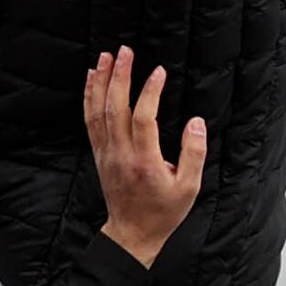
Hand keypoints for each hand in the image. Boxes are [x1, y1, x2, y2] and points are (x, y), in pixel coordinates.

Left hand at [82, 51, 208, 269]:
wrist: (132, 234)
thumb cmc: (163, 212)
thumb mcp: (189, 188)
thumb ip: (194, 154)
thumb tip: (196, 122)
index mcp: (144, 162)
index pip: (143, 119)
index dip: (150, 92)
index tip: (159, 72)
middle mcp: (121, 154)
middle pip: (115, 108)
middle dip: (119, 76)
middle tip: (124, 51)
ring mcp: (106, 153)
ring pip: (98, 112)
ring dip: (100, 82)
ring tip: (104, 57)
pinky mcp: (100, 154)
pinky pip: (90, 121)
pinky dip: (89, 97)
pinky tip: (91, 79)